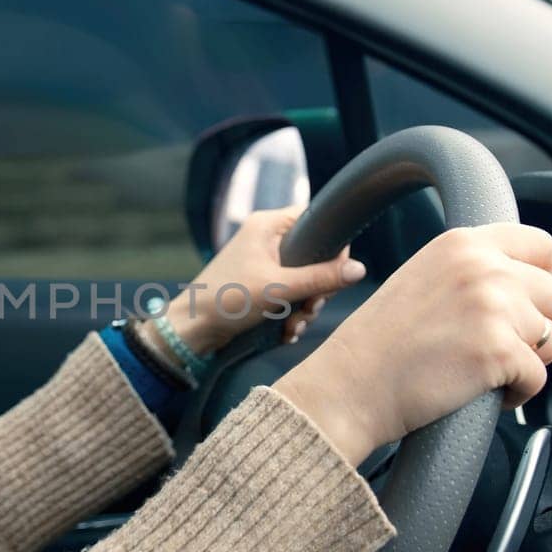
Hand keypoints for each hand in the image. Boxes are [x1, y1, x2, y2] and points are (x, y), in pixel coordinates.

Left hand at [150, 204, 367, 358]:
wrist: (191, 330)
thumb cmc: (226, 300)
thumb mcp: (278, 288)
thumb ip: (320, 278)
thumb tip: (360, 270)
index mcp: (268, 225)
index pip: (316, 219)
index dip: (332, 247)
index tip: (335, 275)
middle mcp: (266, 239)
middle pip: (314, 256)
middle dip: (316, 289)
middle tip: (309, 307)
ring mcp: (263, 263)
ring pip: (304, 281)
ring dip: (304, 308)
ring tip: (292, 325)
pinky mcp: (260, 286)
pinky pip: (289, 296)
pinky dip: (290, 315)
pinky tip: (285, 332)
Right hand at [273, 224, 551, 466]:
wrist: (350, 386)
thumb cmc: (379, 344)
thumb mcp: (423, 278)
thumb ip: (471, 270)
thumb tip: (525, 285)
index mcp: (462, 243)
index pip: (541, 246)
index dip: (540, 279)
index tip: (524, 303)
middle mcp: (483, 267)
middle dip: (534, 327)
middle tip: (495, 346)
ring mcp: (494, 307)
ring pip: (551, 338)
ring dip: (528, 361)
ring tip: (485, 369)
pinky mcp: (500, 351)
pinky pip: (538, 377)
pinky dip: (517, 393)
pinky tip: (480, 391)